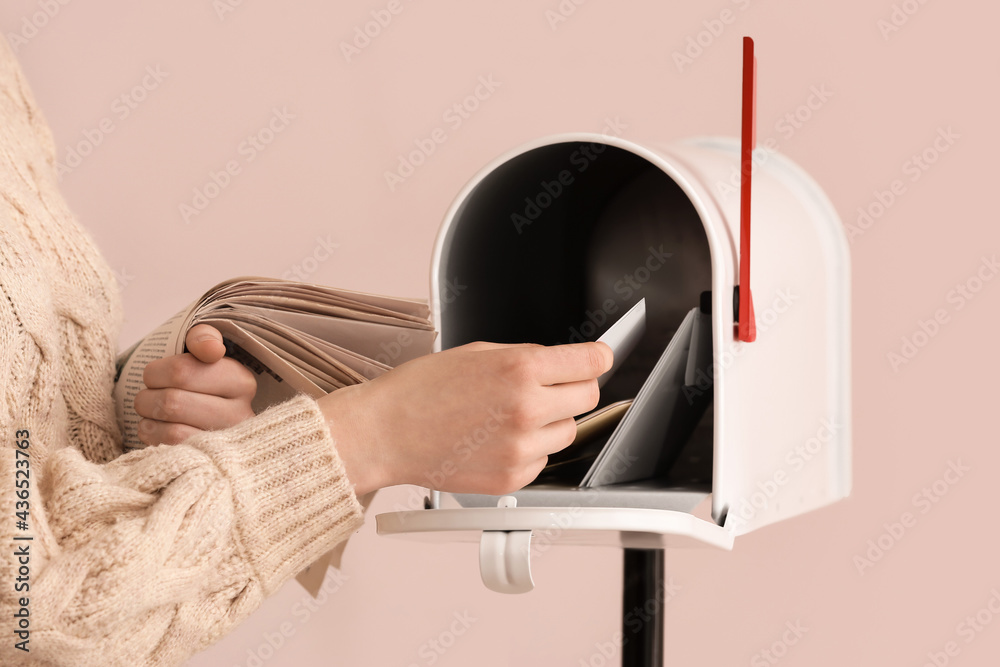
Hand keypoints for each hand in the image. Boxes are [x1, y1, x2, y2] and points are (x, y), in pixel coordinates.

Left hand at [134, 324, 256, 445]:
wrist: (203, 411)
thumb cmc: (198, 378)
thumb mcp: (203, 351)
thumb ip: (204, 337)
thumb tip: (212, 350)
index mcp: (242, 382)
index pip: (182, 372)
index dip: (156, 372)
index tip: (158, 374)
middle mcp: (241, 415)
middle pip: (172, 402)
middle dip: (148, 397)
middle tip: (149, 395)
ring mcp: (226, 444)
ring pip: (171, 430)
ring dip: (149, 420)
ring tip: (152, 413)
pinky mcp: (208, 464)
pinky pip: (169, 450)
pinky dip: (153, 437)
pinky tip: (158, 429)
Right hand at [319, 341, 612, 496]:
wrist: (386, 432)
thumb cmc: (420, 390)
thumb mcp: (477, 352)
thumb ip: (525, 357)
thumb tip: (560, 363)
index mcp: (519, 370)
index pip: (591, 363)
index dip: (597, 358)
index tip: (597, 358)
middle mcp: (527, 409)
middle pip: (587, 398)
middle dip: (573, 388)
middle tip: (549, 386)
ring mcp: (521, 448)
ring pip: (568, 432)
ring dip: (551, 421)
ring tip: (511, 415)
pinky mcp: (512, 477)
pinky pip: (544, 460)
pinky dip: (530, 449)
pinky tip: (497, 438)